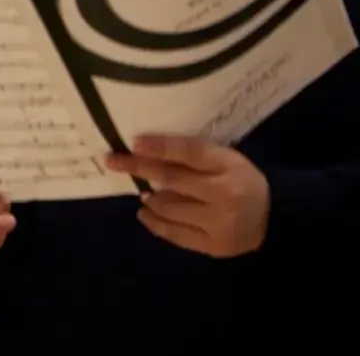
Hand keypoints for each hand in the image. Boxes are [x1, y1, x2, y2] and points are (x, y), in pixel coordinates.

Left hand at [108, 136, 269, 257]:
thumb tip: (146, 151)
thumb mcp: (227, 160)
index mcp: (231, 167)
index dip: (160, 147)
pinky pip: (175, 234)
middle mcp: (226, 195)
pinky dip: (155, 223)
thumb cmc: (242, 182)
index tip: (134, 142)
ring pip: (170, 208)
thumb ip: (193, 155)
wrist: (275, 220)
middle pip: (174, 179)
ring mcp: (219, 223)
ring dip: (150, 198)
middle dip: (139, 168)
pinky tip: (145, 213)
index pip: (190, 152)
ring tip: (143, 193)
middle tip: (113, 161)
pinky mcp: (214, 246)